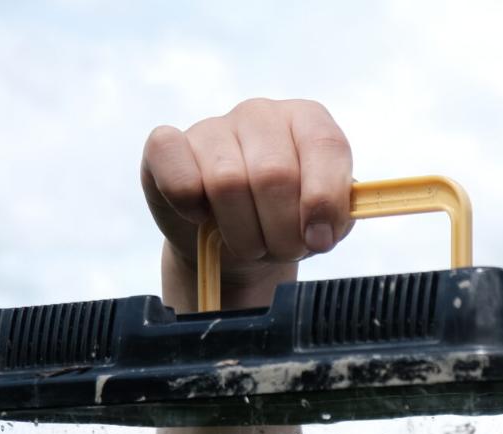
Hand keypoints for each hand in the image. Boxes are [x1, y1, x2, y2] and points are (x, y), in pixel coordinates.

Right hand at [140, 97, 354, 309]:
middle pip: (274, 174)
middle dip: (282, 230)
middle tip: (282, 249)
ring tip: (250, 244)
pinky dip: (191, 208)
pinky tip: (202, 218)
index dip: (324, 201)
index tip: (319, 240)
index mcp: (308, 121)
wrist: (233, 242)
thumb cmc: (287, 224)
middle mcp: (261, 114)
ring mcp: (212, 125)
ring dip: (243, 233)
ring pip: (227, 183)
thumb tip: (321, 229)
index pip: (326, 146)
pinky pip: (178, 177)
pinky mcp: (166, 147)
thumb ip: (336, 217)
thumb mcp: (325, 222)